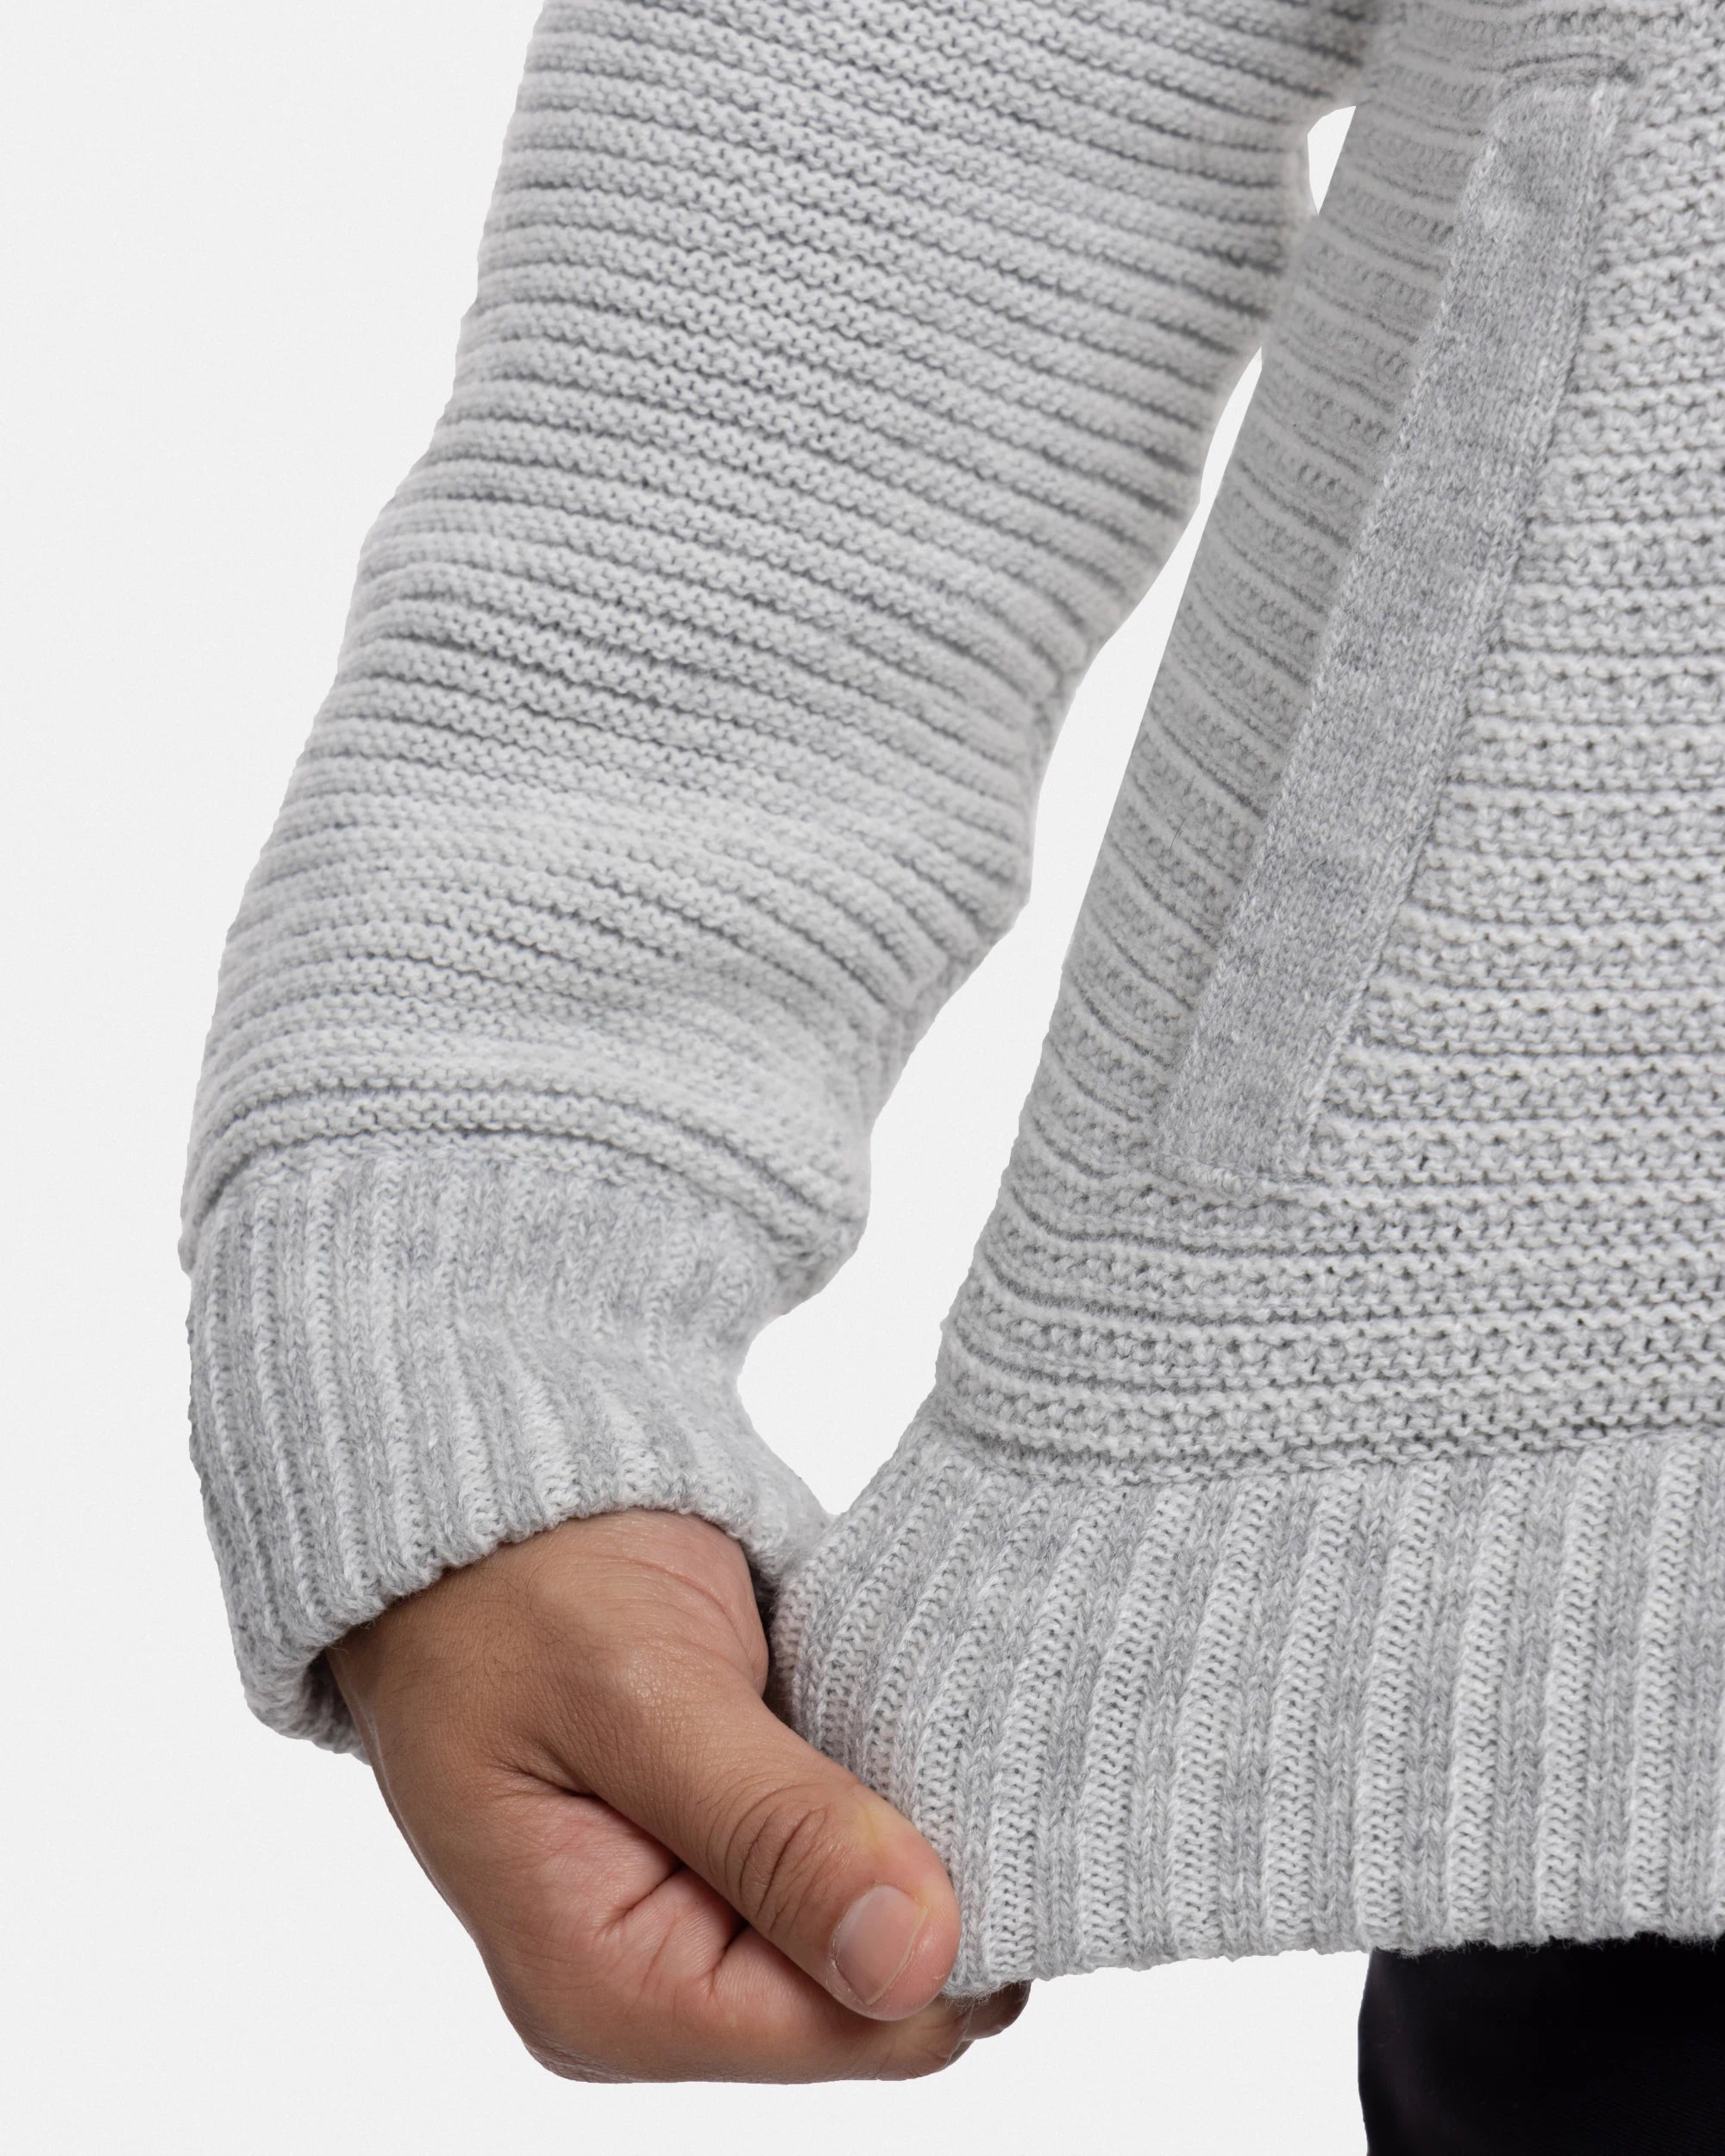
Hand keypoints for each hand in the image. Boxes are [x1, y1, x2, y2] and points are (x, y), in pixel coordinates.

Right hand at [326, 1509, 1026, 2080]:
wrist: (486, 1504)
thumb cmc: (517, 1587)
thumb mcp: (639, 1691)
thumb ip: (775, 1827)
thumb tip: (916, 1957)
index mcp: (607, 1988)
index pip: (852, 2028)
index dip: (941, 1926)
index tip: (982, 1794)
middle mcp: (650, 1989)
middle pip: (877, 1994)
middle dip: (930, 1878)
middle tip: (938, 1733)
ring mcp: (690, 1927)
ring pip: (880, 1928)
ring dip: (912, 1829)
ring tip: (896, 1715)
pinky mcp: (727, 1865)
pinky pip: (850, 1866)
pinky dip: (883, 1795)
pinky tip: (875, 1721)